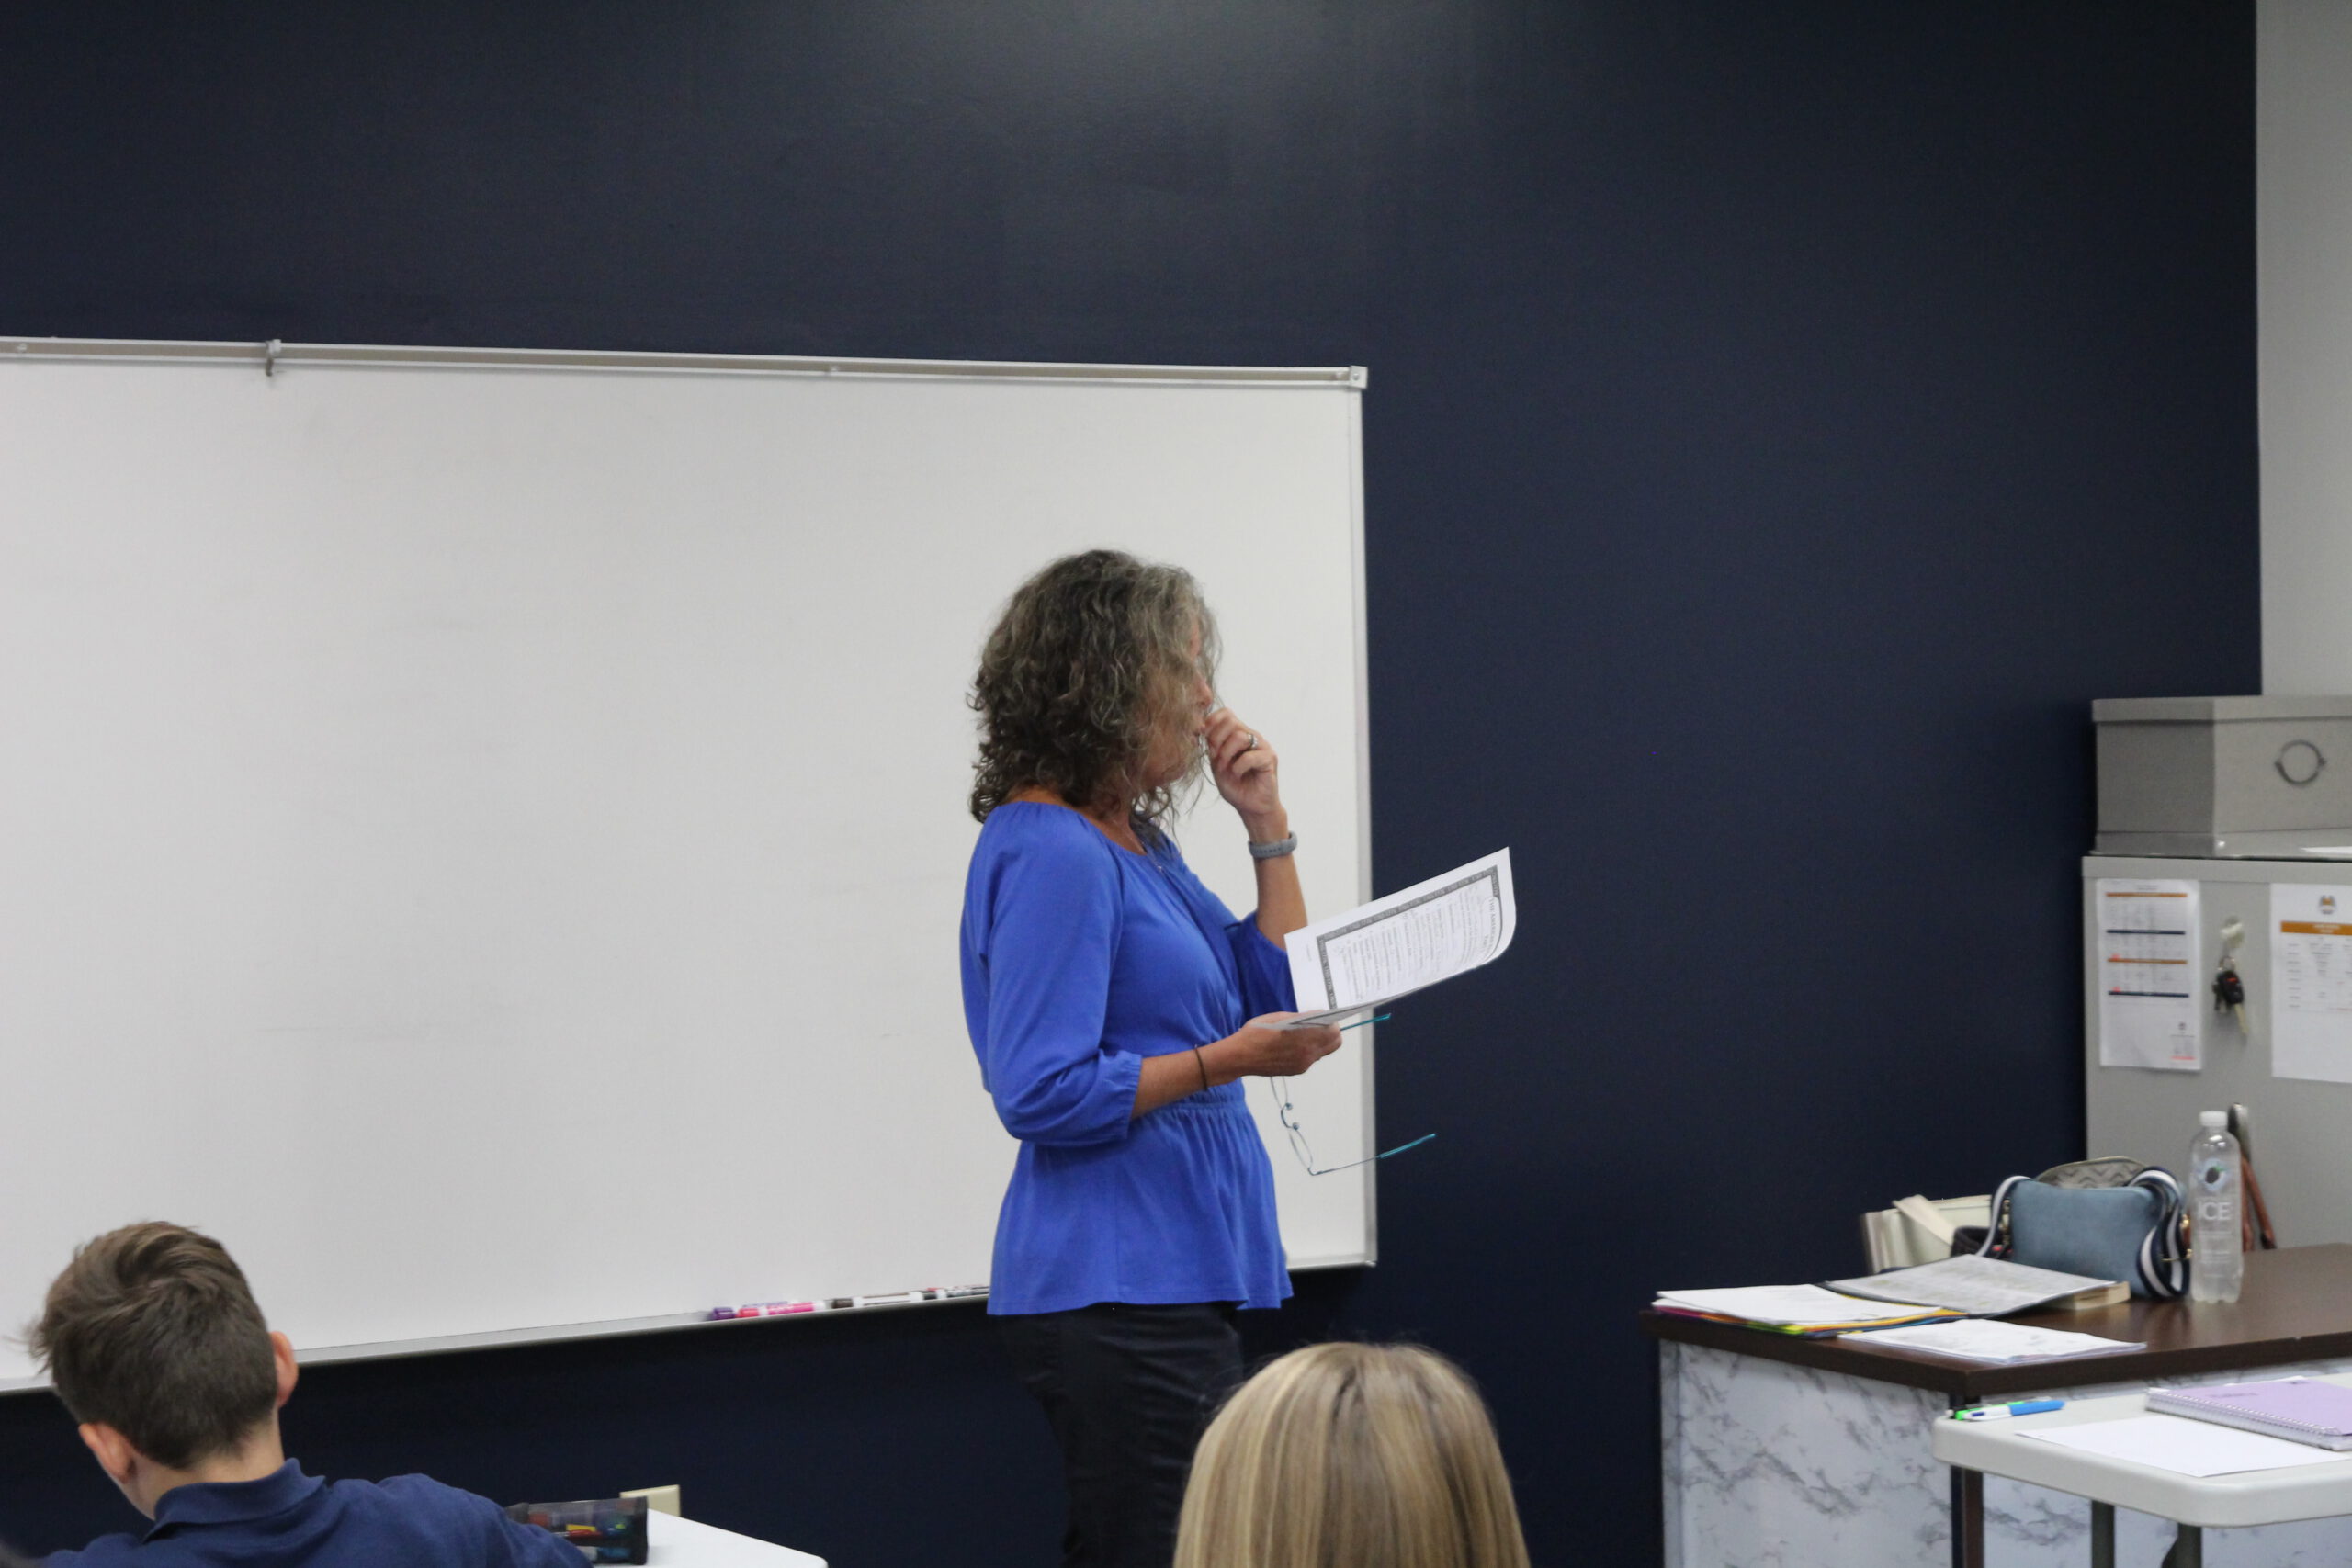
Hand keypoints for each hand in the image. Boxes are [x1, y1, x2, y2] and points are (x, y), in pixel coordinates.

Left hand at [1204, 707, 1283, 833]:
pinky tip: (1237, 774)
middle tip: (1215, 757)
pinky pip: (1249, 756)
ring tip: (1225, 768)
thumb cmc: (1235, 786)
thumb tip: (1202, 728)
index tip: (1204, 739)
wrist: (1252, 807)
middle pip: (1231, 721)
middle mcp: (1252, 736)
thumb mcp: (1217, 764)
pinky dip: (1238, 767)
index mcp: (1239, 734)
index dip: (1212, 721)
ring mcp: (1262, 746)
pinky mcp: (1270, 758)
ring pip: (1240, 736)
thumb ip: (1212, 746)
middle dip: (1216, 739)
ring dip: (1226, 754)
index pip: (1226, 713)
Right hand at [1209, 1013, 1342, 1079]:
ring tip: (1304, 1034)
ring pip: (1322, 1051)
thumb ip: (1301, 1018)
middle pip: (1334, 1043)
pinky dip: (1308, 1050)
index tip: (1323, 1016)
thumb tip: (1316, 1017)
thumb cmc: (1257, 1033)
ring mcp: (1303, 1064)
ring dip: (1319, 1041)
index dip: (1331, 1022)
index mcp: (1305, 1038)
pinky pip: (1310, 1058)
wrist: (1240, 1057)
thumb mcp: (1278, 1018)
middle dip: (1330, 1032)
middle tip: (1319, 1024)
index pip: (1333, 1031)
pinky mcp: (1296, 1071)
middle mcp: (1308, 1054)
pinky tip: (1294, 1044)